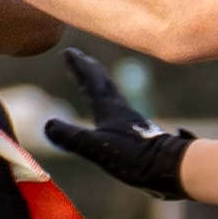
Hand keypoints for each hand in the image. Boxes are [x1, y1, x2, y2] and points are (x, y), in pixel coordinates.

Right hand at [42, 48, 194, 199]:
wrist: (170, 167)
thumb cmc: (135, 157)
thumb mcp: (97, 148)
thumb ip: (72, 137)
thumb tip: (47, 125)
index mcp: (109, 109)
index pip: (91, 81)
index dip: (78, 66)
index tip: (67, 51)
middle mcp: (120, 110)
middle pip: (103, 82)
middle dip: (89, 69)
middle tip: (80, 58)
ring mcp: (130, 121)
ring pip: (112, 94)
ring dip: (100, 84)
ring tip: (94, 81)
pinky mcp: (137, 133)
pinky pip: (117, 110)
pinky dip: (109, 103)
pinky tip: (111, 115)